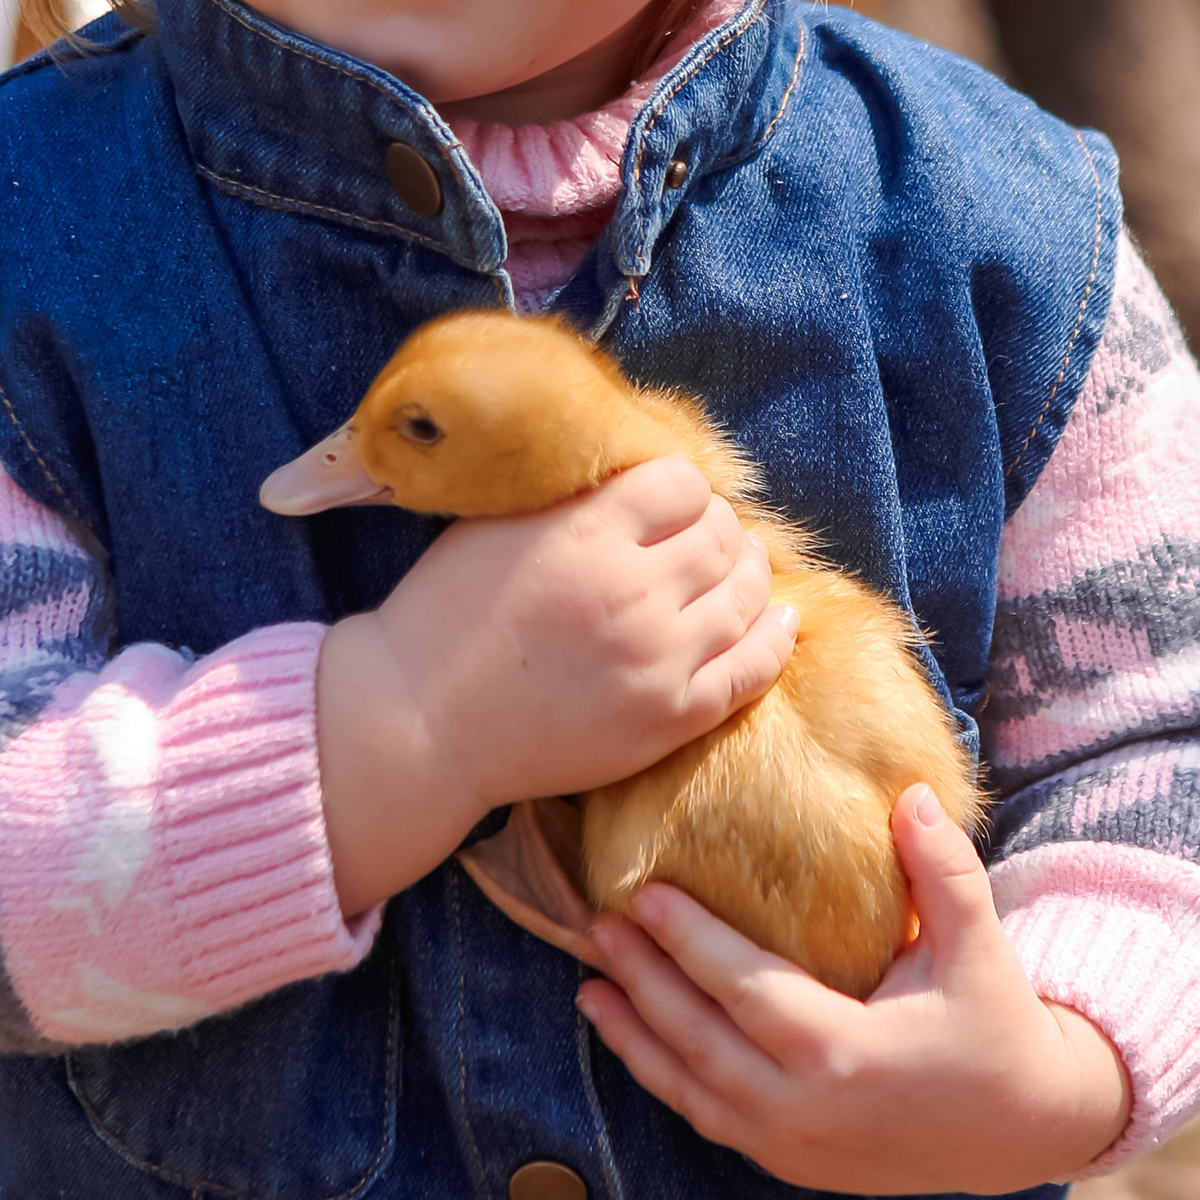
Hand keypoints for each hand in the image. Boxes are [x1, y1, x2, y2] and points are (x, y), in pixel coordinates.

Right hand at [315, 459, 797, 915]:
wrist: (420, 722)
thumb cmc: (444, 616)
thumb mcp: (496, 525)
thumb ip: (576, 499)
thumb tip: (643, 477)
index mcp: (586, 534)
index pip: (683, 484)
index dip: (682, 490)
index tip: (670, 503)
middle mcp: (633, 592)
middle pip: (721, 537)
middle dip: (718, 529)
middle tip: (702, 537)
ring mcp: (658, 660)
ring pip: (747, 597)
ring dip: (749, 576)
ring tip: (737, 571)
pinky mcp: (669, 719)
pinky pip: (752, 670)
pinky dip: (775, 639)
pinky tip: (779, 621)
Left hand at [569, 786, 1132, 1194]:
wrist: (1023, 1129)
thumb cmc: (998, 1026)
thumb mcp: (979, 946)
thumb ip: (942, 872)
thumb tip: (910, 796)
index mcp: (845, 1053)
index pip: (744, 989)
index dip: (688, 942)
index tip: (643, 895)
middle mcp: (804, 1109)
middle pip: (697, 1039)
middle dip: (641, 981)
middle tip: (595, 925)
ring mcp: (792, 1145)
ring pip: (690, 1089)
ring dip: (634, 1036)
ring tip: (589, 985)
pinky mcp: (790, 1163)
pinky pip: (709, 1118)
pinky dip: (665, 1079)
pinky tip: (635, 1041)